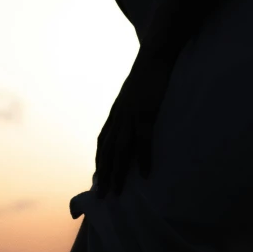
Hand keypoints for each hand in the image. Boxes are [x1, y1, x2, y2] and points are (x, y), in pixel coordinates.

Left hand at [93, 48, 172, 195]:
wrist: (155, 55)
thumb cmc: (149, 73)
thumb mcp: (135, 93)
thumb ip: (132, 107)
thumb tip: (135, 117)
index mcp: (116, 113)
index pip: (102, 142)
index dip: (99, 161)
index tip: (98, 178)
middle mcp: (118, 117)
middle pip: (107, 151)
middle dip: (103, 174)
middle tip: (101, 196)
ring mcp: (130, 116)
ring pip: (120, 150)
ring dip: (117, 173)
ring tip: (116, 192)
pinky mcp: (146, 113)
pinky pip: (143, 140)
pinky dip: (143, 158)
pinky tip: (144, 174)